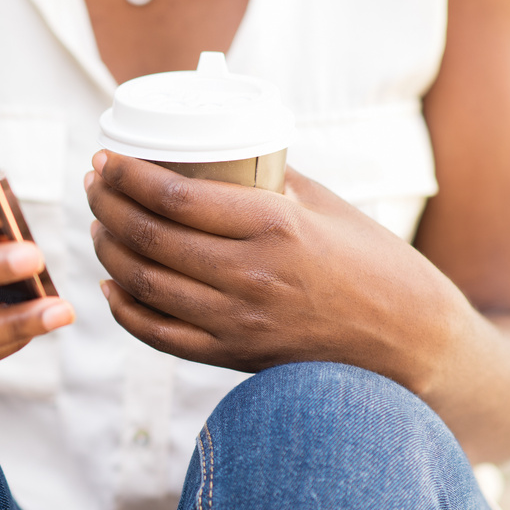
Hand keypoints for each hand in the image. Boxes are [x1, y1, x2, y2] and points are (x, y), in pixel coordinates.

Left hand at [85, 151, 464, 393]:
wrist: (415, 346)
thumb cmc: (376, 265)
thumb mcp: (328, 206)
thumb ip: (272, 180)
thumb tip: (222, 151)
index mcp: (274, 226)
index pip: (174, 196)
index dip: (126, 174)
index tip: (107, 157)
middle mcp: (250, 275)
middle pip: (149, 236)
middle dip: (106, 205)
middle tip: (94, 184)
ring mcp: (239, 323)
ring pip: (144, 283)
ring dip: (108, 251)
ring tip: (99, 226)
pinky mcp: (235, 358)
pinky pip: (158, 336)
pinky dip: (125, 309)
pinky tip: (112, 285)